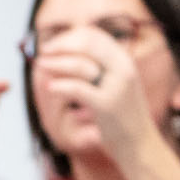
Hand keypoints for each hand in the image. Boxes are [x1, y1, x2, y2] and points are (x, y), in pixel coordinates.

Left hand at [32, 30, 157, 166]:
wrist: (140, 144)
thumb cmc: (121, 114)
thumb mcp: (115, 83)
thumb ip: (99, 66)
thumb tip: (67, 50)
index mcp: (124, 60)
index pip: (94, 35)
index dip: (69, 36)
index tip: (52, 45)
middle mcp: (123, 69)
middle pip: (86, 43)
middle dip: (60, 45)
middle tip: (42, 52)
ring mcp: (116, 87)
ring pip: (79, 65)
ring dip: (55, 63)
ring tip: (40, 65)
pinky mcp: (107, 106)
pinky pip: (78, 89)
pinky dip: (60, 86)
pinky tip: (49, 87)